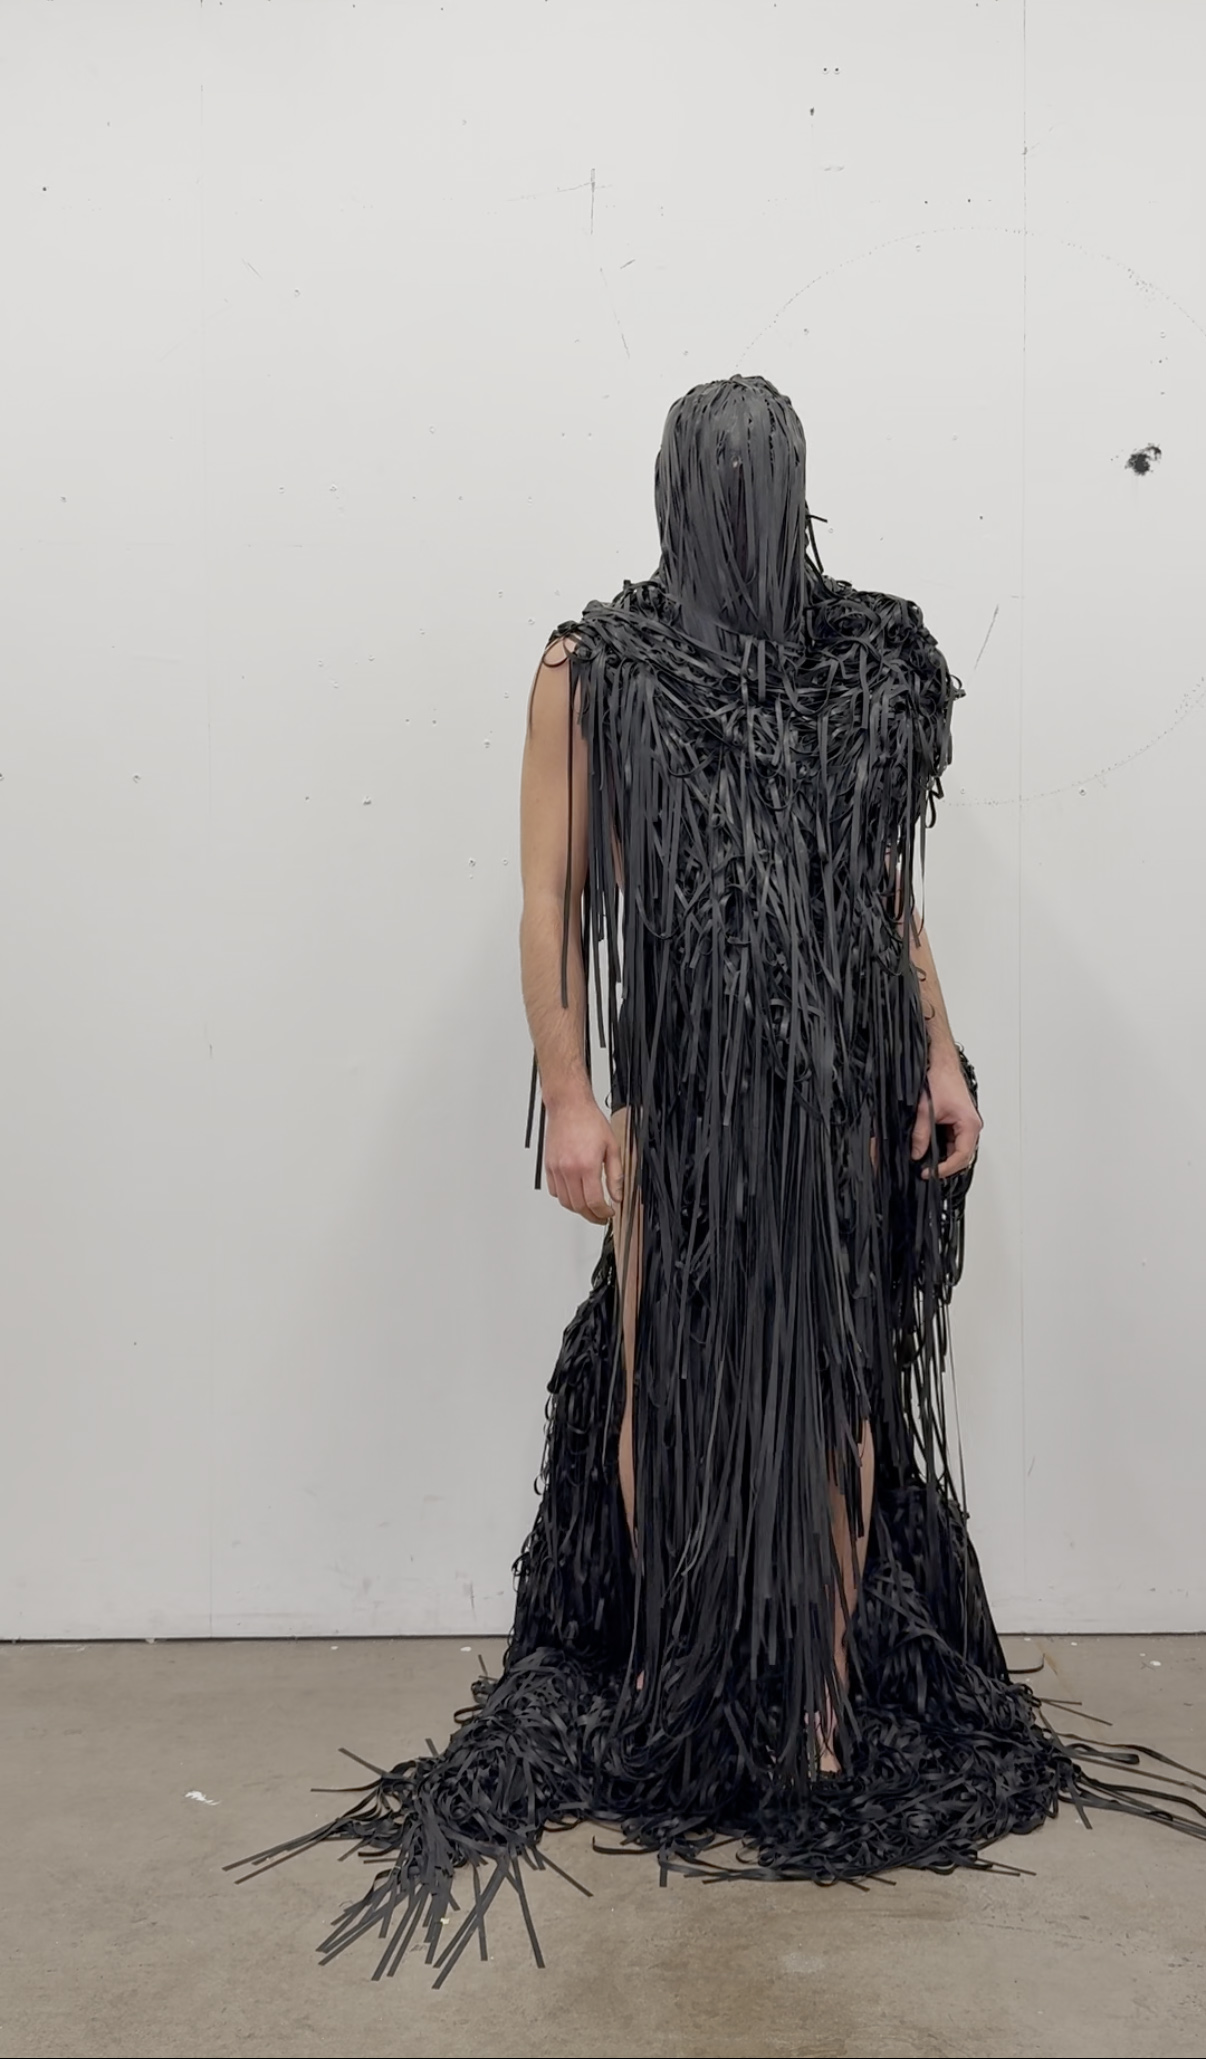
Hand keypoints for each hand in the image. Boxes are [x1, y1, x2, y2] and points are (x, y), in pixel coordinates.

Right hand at [544, 1093, 623, 1223]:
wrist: (569, 1106)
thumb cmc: (589, 1121)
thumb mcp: (612, 1147)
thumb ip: (616, 1175)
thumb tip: (617, 1195)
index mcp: (586, 1165)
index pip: (594, 1201)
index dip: (603, 1213)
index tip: (609, 1213)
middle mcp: (569, 1169)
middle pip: (578, 1206)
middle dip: (592, 1215)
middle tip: (601, 1216)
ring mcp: (556, 1168)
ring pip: (565, 1201)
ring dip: (578, 1209)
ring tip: (589, 1207)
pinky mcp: (548, 1166)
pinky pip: (554, 1191)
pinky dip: (564, 1197)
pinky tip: (574, 1194)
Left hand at [911, 1050, 982, 1179]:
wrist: (940, 1062)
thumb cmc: (940, 1079)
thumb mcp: (925, 1110)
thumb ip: (920, 1135)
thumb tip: (916, 1154)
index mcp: (969, 1124)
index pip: (961, 1156)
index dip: (946, 1168)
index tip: (930, 1173)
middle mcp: (971, 1125)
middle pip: (962, 1156)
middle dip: (945, 1166)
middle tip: (927, 1172)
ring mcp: (965, 1124)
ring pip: (957, 1150)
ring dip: (943, 1157)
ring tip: (926, 1163)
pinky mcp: (958, 1121)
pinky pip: (952, 1141)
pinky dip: (942, 1147)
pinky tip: (929, 1150)